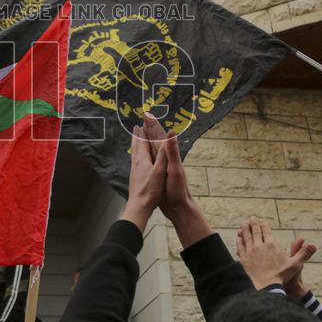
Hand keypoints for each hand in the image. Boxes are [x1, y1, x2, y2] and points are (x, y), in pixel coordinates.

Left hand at [120, 123, 167, 232]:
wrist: (139, 207)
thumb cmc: (150, 191)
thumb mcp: (160, 171)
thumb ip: (163, 155)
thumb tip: (167, 139)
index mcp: (142, 160)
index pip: (142, 142)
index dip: (143, 133)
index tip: (143, 123)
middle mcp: (136, 164)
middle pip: (136, 146)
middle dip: (137, 136)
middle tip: (136, 128)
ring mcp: (134, 172)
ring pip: (134, 154)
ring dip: (135, 145)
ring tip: (135, 141)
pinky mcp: (134, 179)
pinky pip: (134, 163)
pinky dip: (135, 156)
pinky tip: (137, 162)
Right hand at [151, 124, 212, 248]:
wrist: (179, 207)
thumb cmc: (178, 189)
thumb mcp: (175, 169)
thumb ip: (173, 152)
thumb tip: (171, 132)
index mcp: (169, 155)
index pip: (159, 136)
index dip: (153, 125)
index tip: (146, 114)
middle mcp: (166, 158)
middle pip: (156, 139)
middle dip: (150, 128)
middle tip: (143, 117)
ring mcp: (162, 166)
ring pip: (153, 148)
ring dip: (148, 139)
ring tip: (142, 131)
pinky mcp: (159, 174)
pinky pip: (151, 159)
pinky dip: (147, 152)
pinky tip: (144, 153)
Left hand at [235, 217, 315, 290]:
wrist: (267, 286)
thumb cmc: (282, 276)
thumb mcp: (295, 264)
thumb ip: (304, 253)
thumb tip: (314, 245)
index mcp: (271, 245)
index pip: (266, 231)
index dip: (263, 225)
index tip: (261, 221)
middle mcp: (259, 246)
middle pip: (255, 231)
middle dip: (253, 223)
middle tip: (251, 218)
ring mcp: (250, 252)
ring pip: (246, 237)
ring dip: (244, 229)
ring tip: (243, 224)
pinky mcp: (244, 259)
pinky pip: (240, 247)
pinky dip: (239, 241)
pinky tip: (238, 238)